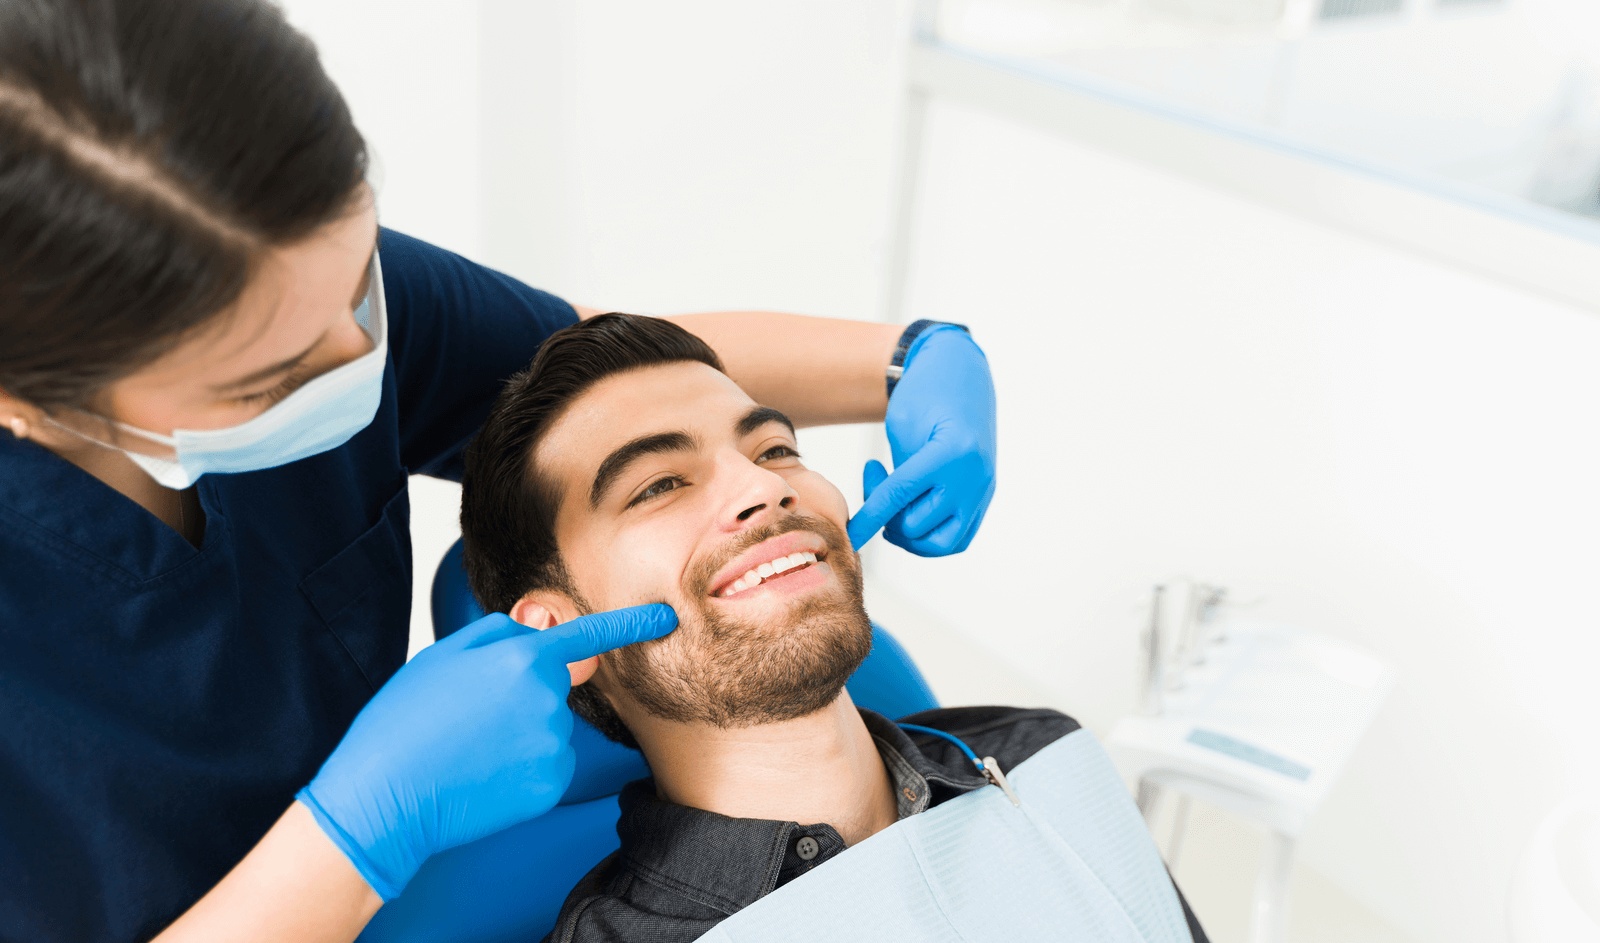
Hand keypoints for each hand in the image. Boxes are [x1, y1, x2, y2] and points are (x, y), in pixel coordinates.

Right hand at [295, 606, 676, 899]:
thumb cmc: (403, 723)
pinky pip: (546, 766)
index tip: (665, 617)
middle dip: (521, 696)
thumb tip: (533, 634)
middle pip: (551, 688)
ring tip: (468, 750)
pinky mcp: (550, 787)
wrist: (384, 798)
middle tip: (467, 719)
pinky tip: (482, 777)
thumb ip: (496, 636)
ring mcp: (552, 747)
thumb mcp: (441, 657)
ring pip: (548, 729)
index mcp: (521, 660)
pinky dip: (521, 771)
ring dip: (519, 736)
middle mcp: (548, 701)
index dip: (631, 623)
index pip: (586, 637)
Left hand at [848, 326, 996, 555]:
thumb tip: (888, 520)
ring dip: (908, 531)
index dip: (869, 518)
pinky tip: (912, 510)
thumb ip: (899, 476)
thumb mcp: (902, 426)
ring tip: (895, 500)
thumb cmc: (925, 392)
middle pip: (916, 524)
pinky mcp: (985, 498)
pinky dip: (930, 536)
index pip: (900, 496)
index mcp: (953, 453)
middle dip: (886, 513)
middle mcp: (974, 477)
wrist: (962, 372)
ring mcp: (984, 491)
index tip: (849, 536)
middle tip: (875, 475)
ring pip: (939, 543)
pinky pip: (957, 539)